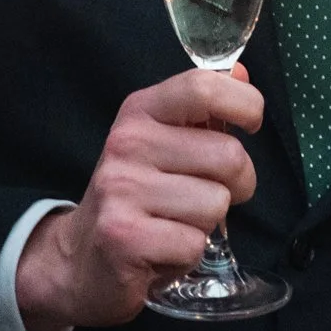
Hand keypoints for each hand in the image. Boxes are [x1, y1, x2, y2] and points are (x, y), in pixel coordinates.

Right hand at [15, 67, 261, 330]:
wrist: (80, 257)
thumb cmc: (136, 194)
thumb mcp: (162, 141)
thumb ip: (202, 109)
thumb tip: (241, 73)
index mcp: (141, 111)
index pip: (204, 87)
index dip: (244, 104)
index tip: (250, 126)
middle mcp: (128, 143)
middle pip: (228, 156)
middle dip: (237, 184)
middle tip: (209, 195)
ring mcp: (122, 189)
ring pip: (216, 204)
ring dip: (207, 223)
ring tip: (176, 223)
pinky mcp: (124, 238)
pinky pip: (195, 244)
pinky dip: (188, 254)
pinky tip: (162, 249)